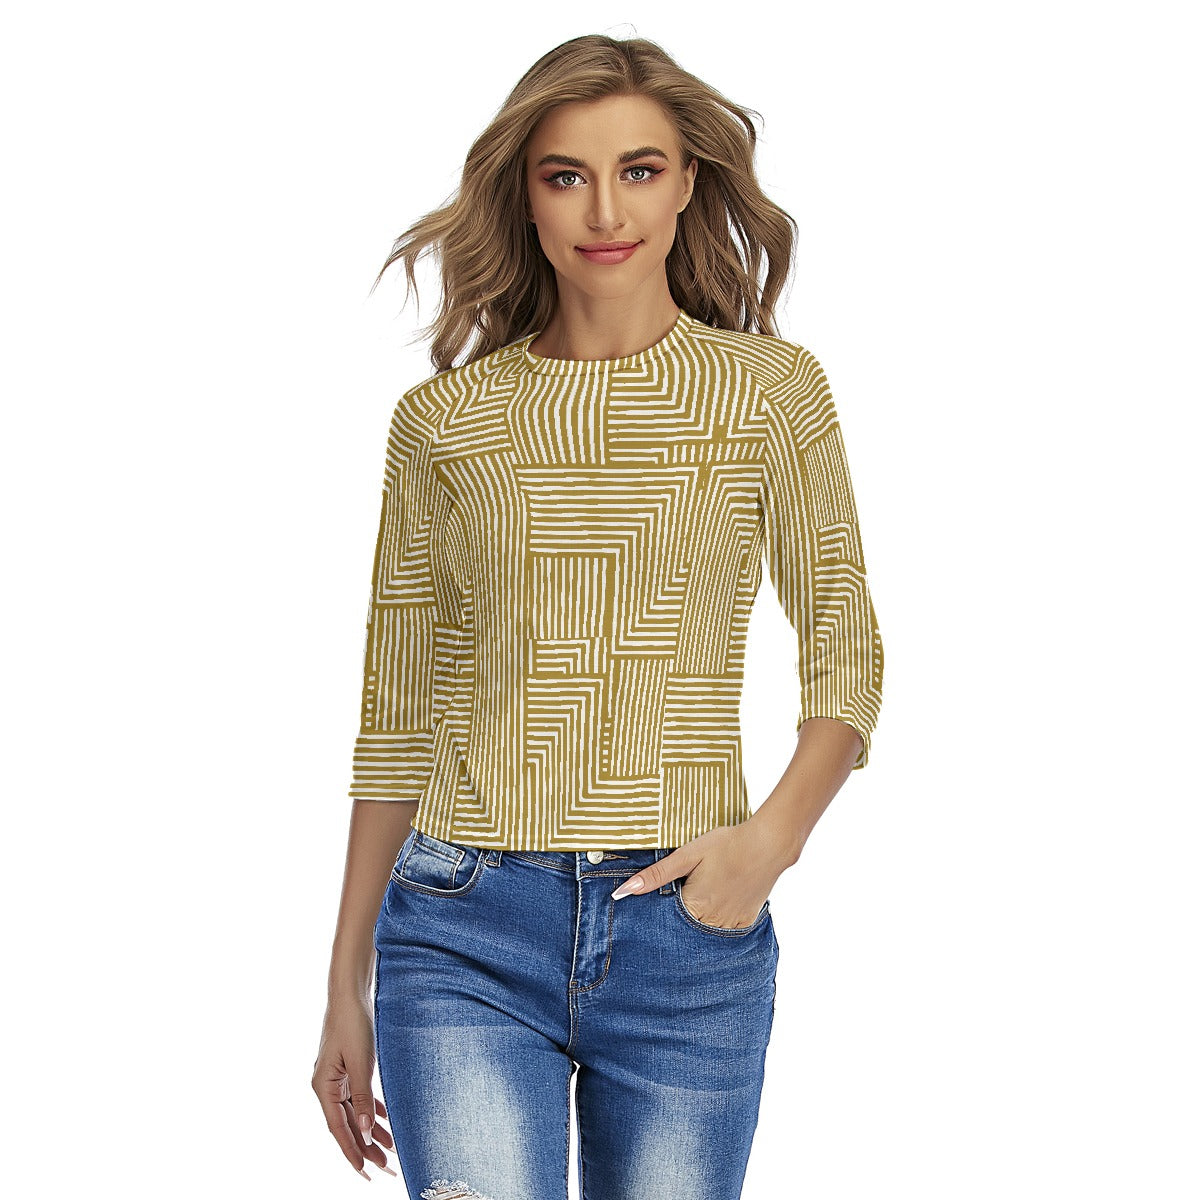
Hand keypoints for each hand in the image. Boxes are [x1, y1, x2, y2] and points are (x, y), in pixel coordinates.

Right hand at [312, 994, 397, 1178]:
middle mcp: (327, 1086)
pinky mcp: (347, 1068)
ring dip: (371, 1131)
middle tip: (386, 1168)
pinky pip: (358, 1098)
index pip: (338, 1128)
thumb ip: (363, 1098)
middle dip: (366, 1147)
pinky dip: (371, 1111)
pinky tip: (384, 1123)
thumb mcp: (361, 1062)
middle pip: (347, 1124)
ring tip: (389, 1151)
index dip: (352, 1151)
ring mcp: (336, 1077)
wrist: (350, 994)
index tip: (365, 1172)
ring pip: (354, 1113)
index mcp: (324, 1086)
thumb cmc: (353, 1024)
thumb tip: (366, 1132)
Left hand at [610, 817, 791, 928]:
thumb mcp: (687, 855)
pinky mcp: (746, 922)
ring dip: (697, 920)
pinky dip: (717, 919)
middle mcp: (712, 923)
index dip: (660, 910)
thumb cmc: (726, 845)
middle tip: (688, 891)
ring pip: (704, 931)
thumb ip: (656, 875)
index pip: (665, 921)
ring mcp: (730, 925)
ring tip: (704, 893)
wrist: (768, 844)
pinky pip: (724, 930)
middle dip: (678, 917)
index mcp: (694, 907)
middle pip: (684, 929)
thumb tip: (623, 892)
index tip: (661, 900)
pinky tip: (719, 899)